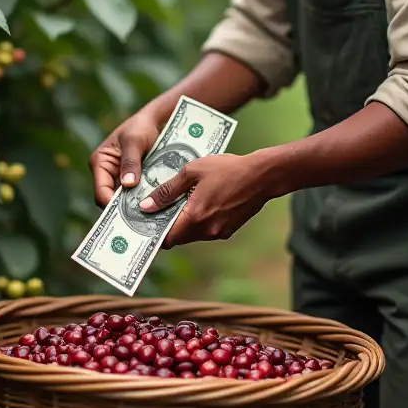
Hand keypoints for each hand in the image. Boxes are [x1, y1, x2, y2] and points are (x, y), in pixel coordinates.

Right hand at [89, 106, 163, 206]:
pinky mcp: (134, 179)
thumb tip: (127, 184)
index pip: (101, 191)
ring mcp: (120, 177)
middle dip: (123, 208)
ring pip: (124, 199)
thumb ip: (130, 162)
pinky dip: (143, 199)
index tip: (126, 214)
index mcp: (100, 162)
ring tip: (149, 215)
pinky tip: (155, 206)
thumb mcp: (134, 141)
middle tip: (139, 220)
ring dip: (135, 205)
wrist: (156, 120)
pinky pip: (135, 194)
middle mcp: (107, 172)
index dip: (111, 204)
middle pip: (111, 199)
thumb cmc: (141, 126)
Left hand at [138, 153, 274, 247]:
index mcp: (195, 216)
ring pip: (192, 234)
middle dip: (168, 226)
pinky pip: (206, 230)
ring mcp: (219, 232)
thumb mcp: (192, 171)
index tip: (147, 223)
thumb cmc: (227, 169)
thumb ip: (167, 191)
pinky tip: (201, 203)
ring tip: (182, 202)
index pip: (167, 238)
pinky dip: (199, 221)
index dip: (155, 233)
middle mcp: (206, 230)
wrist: (262, 176)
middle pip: (178, 237)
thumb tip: (146, 206)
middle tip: (161, 209)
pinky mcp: (228, 230)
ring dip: (185, 223)